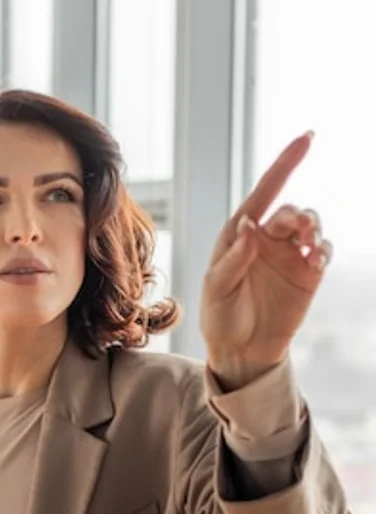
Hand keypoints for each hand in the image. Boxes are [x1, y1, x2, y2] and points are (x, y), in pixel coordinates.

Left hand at [200, 132, 330, 389]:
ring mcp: (289, 254)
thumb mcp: (217, 288)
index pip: (264, 191)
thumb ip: (234, 258)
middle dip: (295, 216)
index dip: (285, 163)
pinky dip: (324, 249)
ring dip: (313, 228)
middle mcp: (267, 238)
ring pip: (311, 224)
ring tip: (308, 246)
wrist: (241, 349)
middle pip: (289, 209)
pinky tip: (316, 259)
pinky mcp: (308, 273)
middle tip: (297, 230)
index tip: (308, 137)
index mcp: (239, 234)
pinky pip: (324, 250)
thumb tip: (250, 225)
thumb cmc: (220, 315)